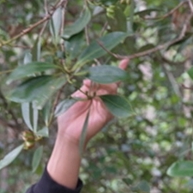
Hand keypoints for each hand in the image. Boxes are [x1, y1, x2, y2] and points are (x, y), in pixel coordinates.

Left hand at [45, 59, 126, 188]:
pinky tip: (94, 98)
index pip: (107, 79)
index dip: (116, 70)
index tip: (125, 60)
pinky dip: (103, 97)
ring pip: (111, 89)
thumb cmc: (68, 115)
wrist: (67, 133)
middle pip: (110, 82)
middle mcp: (103, 99)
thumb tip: (92, 77)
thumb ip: (86, 87)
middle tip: (88, 82)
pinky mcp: (107, 115)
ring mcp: (107, 107)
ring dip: (102, 86)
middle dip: (102, 78)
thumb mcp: (76, 95)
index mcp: (95, 93)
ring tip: (89, 90)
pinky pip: (109, 101)